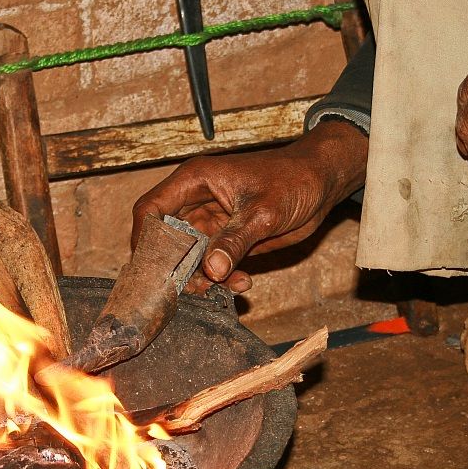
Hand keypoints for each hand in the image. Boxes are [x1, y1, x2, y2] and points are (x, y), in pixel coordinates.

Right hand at [131, 120, 367, 292]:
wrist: (322, 183)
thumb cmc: (293, 180)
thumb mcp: (263, 212)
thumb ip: (235, 240)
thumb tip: (212, 270)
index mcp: (194, 182)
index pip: (151, 210)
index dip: (145, 240)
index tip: (151, 270)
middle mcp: (196, 202)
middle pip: (166, 239)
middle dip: (176, 267)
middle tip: (193, 288)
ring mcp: (211, 222)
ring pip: (189, 257)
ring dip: (202, 277)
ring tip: (225, 286)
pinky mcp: (227, 239)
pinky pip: (213, 264)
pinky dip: (222, 278)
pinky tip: (242, 282)